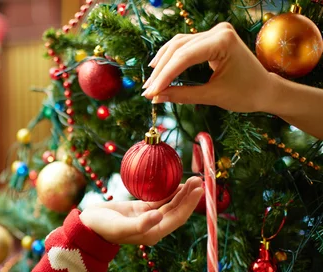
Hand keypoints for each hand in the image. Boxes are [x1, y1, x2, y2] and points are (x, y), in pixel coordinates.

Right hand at [79, 176, 203, 245]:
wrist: (87, 225)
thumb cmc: (102, 228)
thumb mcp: (120, 227)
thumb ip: (140, 224)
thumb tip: (159, 216)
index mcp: (152, 233)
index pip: (177, 218)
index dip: (189, 204)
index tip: (199, 190)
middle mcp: (153, 226)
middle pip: (176, 210)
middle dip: (189, 196)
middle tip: (199, 179)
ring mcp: (147, 217)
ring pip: (169, 204)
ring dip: (181, 193)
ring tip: (192, 179)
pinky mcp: (140, 209)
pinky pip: (158, 199)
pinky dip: (168, 191)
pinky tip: (175, 182)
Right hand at [142, 22, 273, 112]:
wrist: (266, 89)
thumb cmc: (245, 94)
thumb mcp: (212, 96)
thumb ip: (182, 95)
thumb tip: (156, 97)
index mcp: (223, 41)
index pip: (184, 57)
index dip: (164, 76)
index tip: (150, 93)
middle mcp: (218, 31)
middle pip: (178, 48)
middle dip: (161, 71)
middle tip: (147, 91)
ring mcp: (215, 32)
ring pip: (178, 45)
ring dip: (162, 64)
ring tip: (150, 83)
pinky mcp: (211, 39)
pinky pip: (185, 46)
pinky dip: (171, 59)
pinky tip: (159, 69)